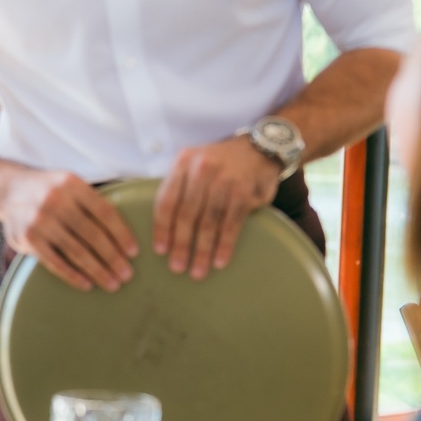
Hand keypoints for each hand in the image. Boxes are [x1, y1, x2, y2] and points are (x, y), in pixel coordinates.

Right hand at [0, 168, 136, 292]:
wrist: (8, 190)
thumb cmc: (49, 191)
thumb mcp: (70, 185)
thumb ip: (93, 202)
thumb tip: (125, 232)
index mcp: (72, 184)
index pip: (104, 212)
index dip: (121, 234)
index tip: (134, 253)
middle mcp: (55, 200)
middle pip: (92, 235)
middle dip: (113, 258)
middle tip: (127, 275)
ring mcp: (40, 220)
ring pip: (76, 251)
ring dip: (97, 270)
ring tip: (112, 284)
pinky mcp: (28, 238)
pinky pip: (55, 262)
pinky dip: (73, 275)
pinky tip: (87, 284)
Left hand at [152, 138, 278, 279]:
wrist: (259, 148)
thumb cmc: (220, 163)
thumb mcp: (194, 164)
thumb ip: (179, 187)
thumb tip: (162, 227)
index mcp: (183, 162)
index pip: (166, 200)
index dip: (162, 228)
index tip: (160, 251)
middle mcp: (202, 169)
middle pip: (186, 214)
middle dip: (180, 245)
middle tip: (177, 268)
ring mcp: (224, 180)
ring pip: (208, 222)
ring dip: (202, 251)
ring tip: (197, 272)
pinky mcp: (243, 192)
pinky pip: (230, 224)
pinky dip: (224, 245)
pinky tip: (219, 261)